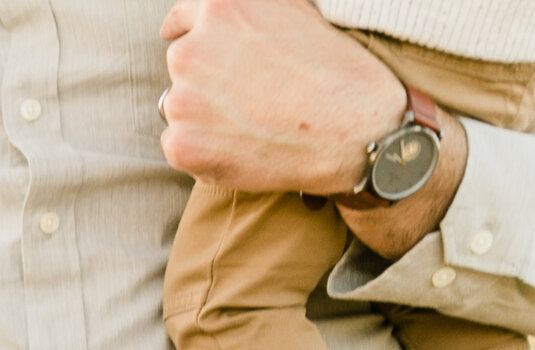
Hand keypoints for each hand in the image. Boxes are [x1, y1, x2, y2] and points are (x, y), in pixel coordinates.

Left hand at [159, 0, 405, 195]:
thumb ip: (252, 8)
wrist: (355, 129)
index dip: (184, 30)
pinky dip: (203, 149)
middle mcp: (192, 51)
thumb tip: (221, 13)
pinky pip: (179, 145)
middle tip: (250, 96)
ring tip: (252, 122)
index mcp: (221, 10)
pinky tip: (243, 147)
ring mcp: (183, 100)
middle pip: (182, 67)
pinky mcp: (181, 145)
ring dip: (203, 115)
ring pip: (180, 107)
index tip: (180, 39)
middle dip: (207, 79)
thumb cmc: (335, 69)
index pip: (182, 18)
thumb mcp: (297, 11)